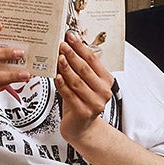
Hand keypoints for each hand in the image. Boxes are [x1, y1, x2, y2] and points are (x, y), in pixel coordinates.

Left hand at [55, 31, 113, 145]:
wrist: (81, 127)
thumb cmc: (82, 102)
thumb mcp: (86, 84)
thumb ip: (82, 68)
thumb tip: (69, 47)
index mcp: (107, 81)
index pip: (93, 60)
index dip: (81, 47)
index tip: (71, 37)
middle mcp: (104, 92)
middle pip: (85, 69)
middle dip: (72, 55)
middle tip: (61, 45)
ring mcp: (95, 103)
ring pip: (77, 81)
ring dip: (66, 68)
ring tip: (57, 58)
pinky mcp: (83, 112)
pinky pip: (69, 94)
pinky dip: (62, 84)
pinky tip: (57, 77)